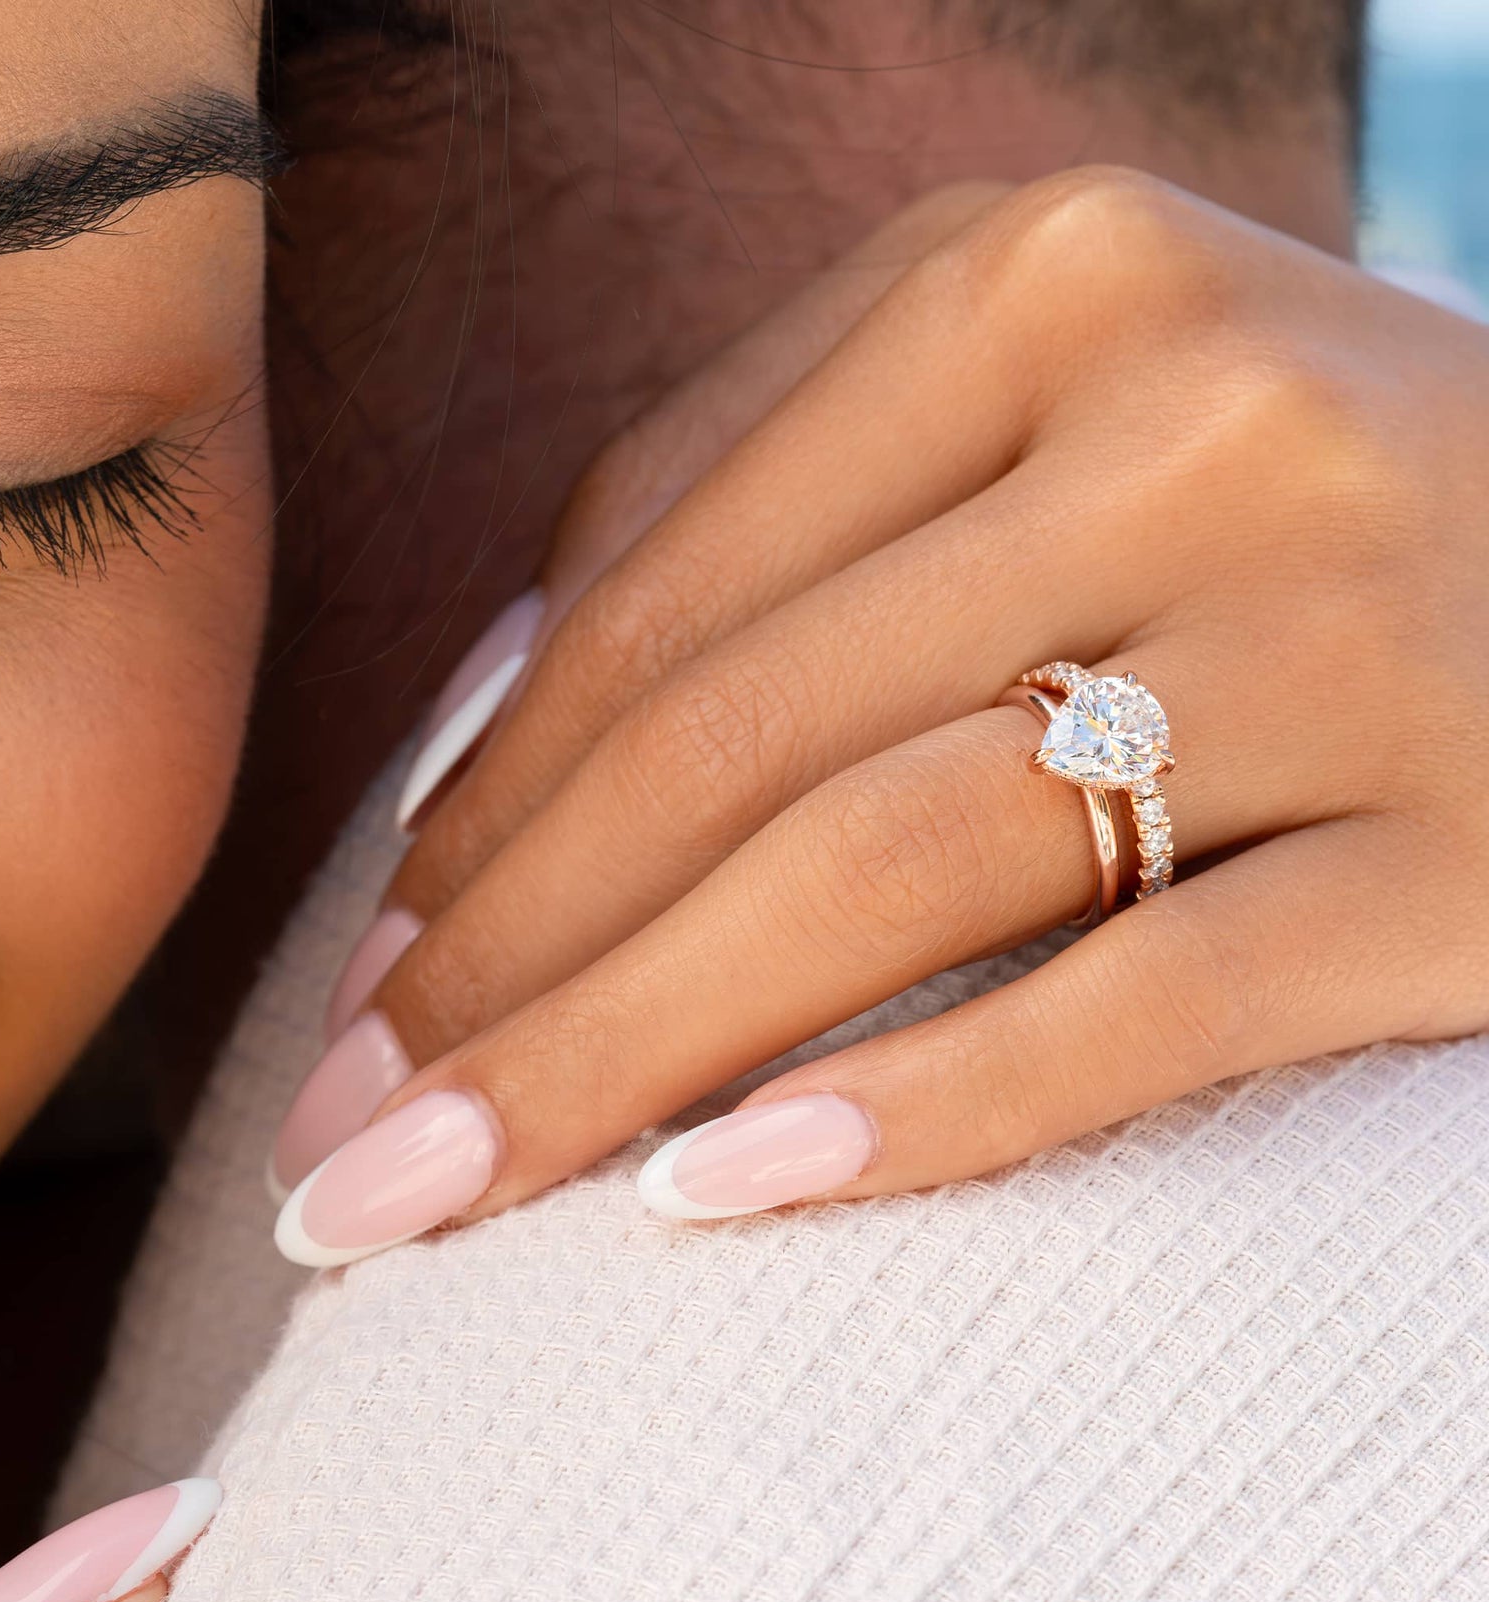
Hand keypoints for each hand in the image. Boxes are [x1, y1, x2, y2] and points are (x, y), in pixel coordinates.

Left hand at [266, 166, 1488, 1263]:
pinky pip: (1149, 996)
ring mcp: (1353, 619)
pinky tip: (719, 1201)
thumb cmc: (1284, 516)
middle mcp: (1198, 409)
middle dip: (499, 972)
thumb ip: (760, 515)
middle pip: (740, 733)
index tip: (366, 990)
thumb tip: (470, 751)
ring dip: (625, 1050)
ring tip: (448, 1191)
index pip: (660, 592)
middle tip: (345, 1146)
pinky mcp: (1482, 845)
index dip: (475, 816)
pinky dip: (923, 1109)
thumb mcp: (1031, 419)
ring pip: (893, 859)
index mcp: (1043, 282)